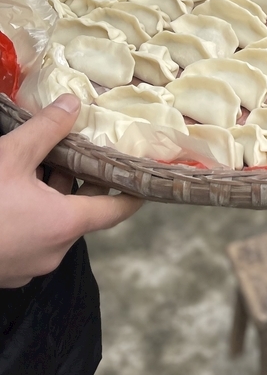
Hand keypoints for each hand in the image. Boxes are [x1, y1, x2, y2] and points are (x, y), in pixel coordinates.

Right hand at [0, 94, 141, 287]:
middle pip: (81, 212)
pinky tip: (13, 191)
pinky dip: (30, 215)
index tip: (145, 177)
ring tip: (40, 164)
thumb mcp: (10, 157)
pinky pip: (30, 238)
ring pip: (53, 224)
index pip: (116, 210)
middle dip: (80, 182)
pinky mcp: (7, 271)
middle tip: (80, 152)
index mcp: (64, 225)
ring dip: (50, 197)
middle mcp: (54, 251)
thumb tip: (72, 103)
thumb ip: (45, 130)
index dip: (132, 192)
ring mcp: (28, 266)